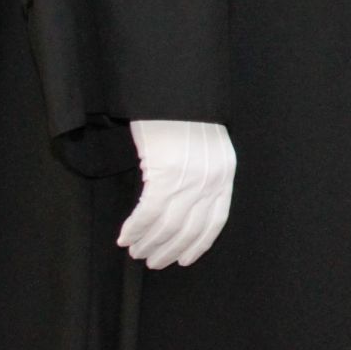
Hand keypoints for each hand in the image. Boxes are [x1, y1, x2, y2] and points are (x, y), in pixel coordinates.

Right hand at [119, 119, 236, 268]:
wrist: (175, 89)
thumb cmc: (184, 114)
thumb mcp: (206, 145)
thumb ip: (203, 173)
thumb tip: (185, 206)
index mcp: (225, 172)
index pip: (215, 220)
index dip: (198, 244)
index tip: (183, 259)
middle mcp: (211, 179)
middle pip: (190, 228)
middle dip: (168, 249)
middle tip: (151, 260)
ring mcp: (189, 178)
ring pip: (168, 225)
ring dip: (149, 242)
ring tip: (135, 250)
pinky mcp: (165, 174)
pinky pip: (148, 213)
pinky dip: (135, 229)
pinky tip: (125, 236)